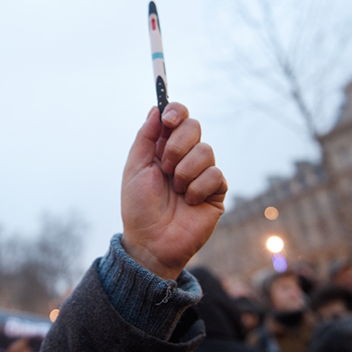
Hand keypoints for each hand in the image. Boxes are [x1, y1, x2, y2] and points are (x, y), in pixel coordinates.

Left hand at [121, 103, 226, 279]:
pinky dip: (197, 188)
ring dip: (184, 172)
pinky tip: (189, 202)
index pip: (177, 117)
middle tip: (165, 168)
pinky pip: (215, 174)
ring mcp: (202, 173)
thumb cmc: (139, 208)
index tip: (168, 119)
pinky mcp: (217, 191)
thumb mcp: (134, 168)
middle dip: (177, 145)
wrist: (151, 241)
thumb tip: (156, 109)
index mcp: (163, 148)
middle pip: (194, 126)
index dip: (176, 111)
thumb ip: (145, 137)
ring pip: (205, 151)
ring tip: (176, 191)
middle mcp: (184, 156)